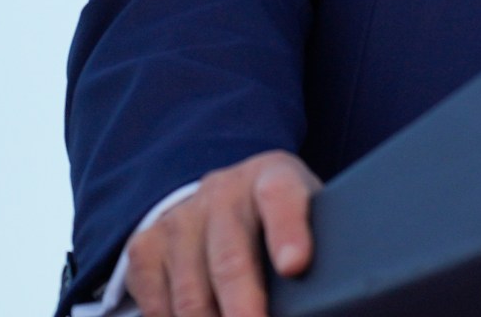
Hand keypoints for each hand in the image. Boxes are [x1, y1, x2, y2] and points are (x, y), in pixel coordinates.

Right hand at [128, 149, 320, 316]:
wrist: (223, 194)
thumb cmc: (280, 217)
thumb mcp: (310, 213)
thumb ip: (322, 241)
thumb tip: (335, 293)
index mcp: (273, 177)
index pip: (281, 197)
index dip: (288, 232)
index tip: (296, 266)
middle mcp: (223, 192)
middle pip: (230, 259)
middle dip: (243, 308)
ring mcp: (180, 218)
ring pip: (190, 292)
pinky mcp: (145, 246)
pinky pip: (155, 301)